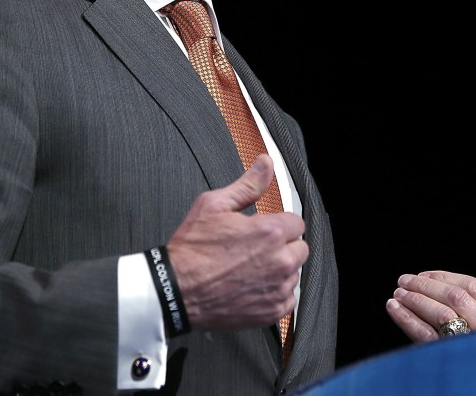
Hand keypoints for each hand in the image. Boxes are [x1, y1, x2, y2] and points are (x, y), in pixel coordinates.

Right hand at [167, 154, 307, 330]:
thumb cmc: (191, 251)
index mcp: (269, 232)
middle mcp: (279, 261)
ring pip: (294, 273)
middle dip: (282, 246)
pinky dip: (274, 294)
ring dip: (279, 270)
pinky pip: (288, 299)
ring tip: (250, 268)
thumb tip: (264, 164)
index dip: (278, 223)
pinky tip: (253, 286)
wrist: (175, 290)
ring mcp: (277, 288)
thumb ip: (247, 184)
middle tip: (255, 249)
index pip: (296, 222)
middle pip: (299, 248)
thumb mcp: (214, 205)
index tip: (263, 229)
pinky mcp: (272, 311)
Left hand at [384, 263, 475, 342]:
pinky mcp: (450, 363)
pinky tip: (394, 308)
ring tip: (398, 293)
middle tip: (404, 280)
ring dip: (414, 300)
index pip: (474, 287)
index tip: (425, 274)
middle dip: (426, 286)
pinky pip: (425, 337)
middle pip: (455, 298)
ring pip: (440, 315)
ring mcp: (471, 348)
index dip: (446, 277)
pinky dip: (406, 319)